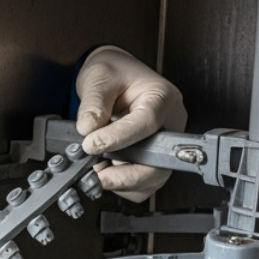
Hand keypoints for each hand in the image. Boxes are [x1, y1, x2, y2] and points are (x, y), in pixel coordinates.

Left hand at [74, 46, 187, 202]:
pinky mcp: (153, 160)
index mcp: (162, 97)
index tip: (92, 145)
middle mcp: (170, 124)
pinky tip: (105, 171)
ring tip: (96, 171)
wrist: (114, 78)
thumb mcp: (99, 79)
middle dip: (125, 175)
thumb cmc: (113, 73)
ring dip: (121, 182)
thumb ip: (93, 105)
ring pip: (152, 179)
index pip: (147, 123)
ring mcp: (163, 145)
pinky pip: (143, 184)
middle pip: (158, 163)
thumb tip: (88, 130)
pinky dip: (122, 185)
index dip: (119, 138)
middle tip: (96, 175)